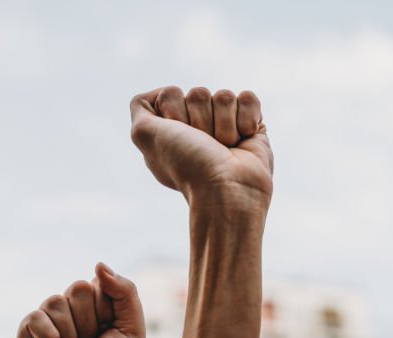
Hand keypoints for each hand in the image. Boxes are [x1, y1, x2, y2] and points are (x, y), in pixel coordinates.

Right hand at [16, 264, 144, 337]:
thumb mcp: (132, 330)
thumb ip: (125, 292)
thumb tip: (98, 264)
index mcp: (99, 308)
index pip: (99, 283)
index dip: (108, 310)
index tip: (110, 335)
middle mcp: (73, 312)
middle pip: (78, 288)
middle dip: (90, 322)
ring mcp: (49, 323)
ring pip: (56, 302)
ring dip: (71, 335)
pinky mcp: (26, 336)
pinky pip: (36, 317)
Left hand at [129, 86, 272, 209]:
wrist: (228, 190)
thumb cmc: (188, 166)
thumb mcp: (146, 135)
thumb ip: (140, 108)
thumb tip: (162, 93)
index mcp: (174, 129)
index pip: (171, 94)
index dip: (175, 113)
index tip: (180, 139)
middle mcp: (199, 127)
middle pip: (198, 93)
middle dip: (202, 120)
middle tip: (206, 147)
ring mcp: (227, 126)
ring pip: (224, 96)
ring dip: (224, 125)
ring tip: (225, 149)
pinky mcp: (252, 125)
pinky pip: (248, 99)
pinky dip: (247, 118)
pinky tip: (244, 139)